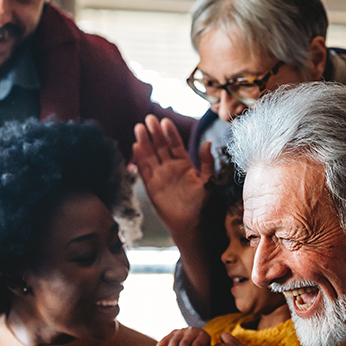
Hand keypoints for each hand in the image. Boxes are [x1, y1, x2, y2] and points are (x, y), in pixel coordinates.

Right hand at [132, 115, 213, 241]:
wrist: (194, 227)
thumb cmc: (204, 206)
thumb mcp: (209, 181)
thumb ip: (207, 162)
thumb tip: (206, 143)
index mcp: (185, 166)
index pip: (175, 145)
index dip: (170, 133)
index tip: (165, 121)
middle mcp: (171, 170)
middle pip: (160, 147)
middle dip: (155, 133)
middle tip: (149, 118)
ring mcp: (161, 178)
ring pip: (150, 156)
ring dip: (145, 142)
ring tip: (139, 128)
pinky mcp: (152, 188)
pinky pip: (145, 172)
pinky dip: (140, 160)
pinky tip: (136, 147)